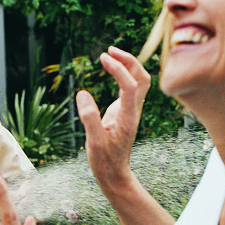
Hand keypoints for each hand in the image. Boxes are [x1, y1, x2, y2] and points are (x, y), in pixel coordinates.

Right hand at [76, 46, 149, 191]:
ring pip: (139, 81)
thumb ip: (89, 117)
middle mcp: (133, 111)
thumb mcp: (93, 141)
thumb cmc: (104, 160)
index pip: (130, 85)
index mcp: (127, 117)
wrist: (114, 174)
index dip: (119, 69)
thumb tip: (82, 93)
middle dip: (129, 60)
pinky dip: (123, 74)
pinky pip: (130, 87)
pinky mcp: (124, 112)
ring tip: (110, 55)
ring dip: (128, 65)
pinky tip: (111, 69)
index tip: (103, 58)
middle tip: (110, 51)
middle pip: (142, 78)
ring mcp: (130, 111)